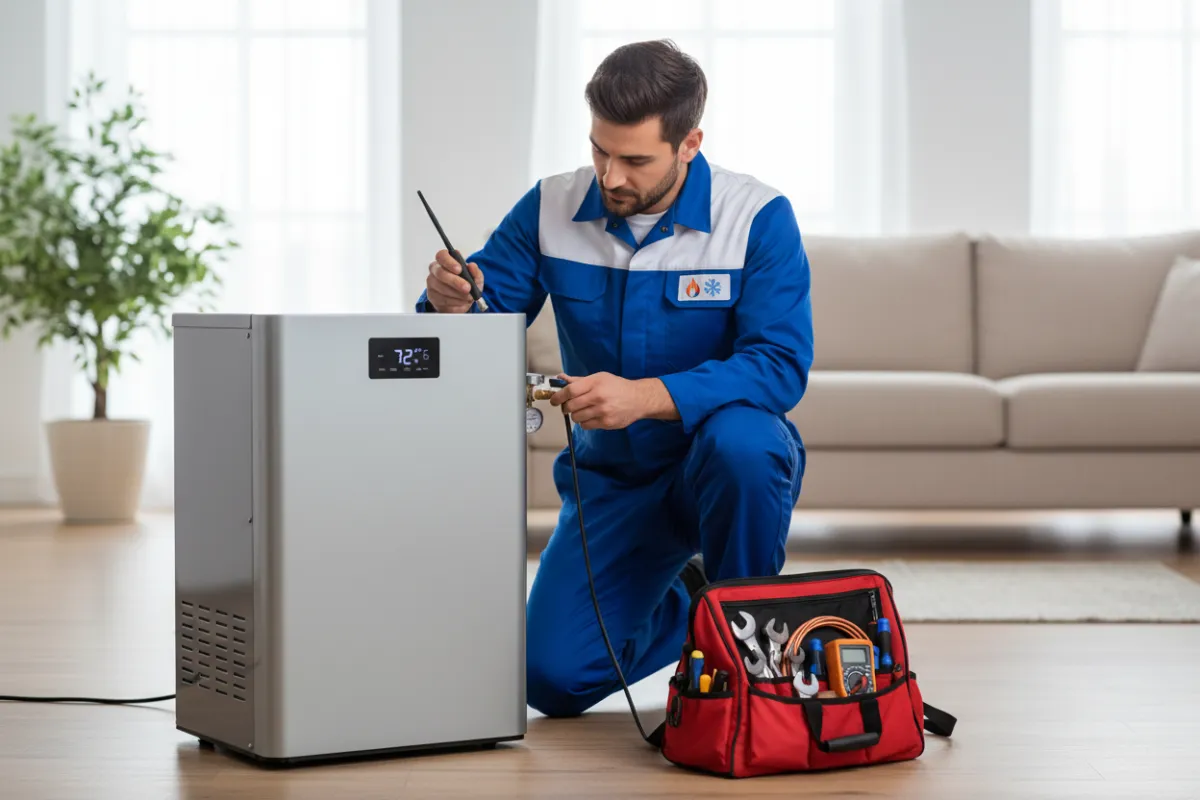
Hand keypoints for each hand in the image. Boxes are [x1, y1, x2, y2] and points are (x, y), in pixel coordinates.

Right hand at [425, 249, 483, 312]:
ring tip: (468, 297)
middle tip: (467, 288)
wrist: (462, 300)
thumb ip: (476, 272)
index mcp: (444, 260)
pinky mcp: (432, 297)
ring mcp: (432, 284)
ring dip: (457, 294)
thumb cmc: (466, 284)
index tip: (459, 269)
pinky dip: (455, 302)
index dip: (449, 262)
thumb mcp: (475, 278)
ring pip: (441, 288)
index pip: (442, 256)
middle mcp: (435, 270)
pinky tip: (462, 302)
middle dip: (455, 281)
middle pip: (440, 273)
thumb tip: (472, 266)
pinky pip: (443, 300)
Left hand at [549, 372, 678, 428]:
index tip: (553, 400)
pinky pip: (585, 425)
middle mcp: (599, 396)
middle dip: (566, 407)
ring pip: (576, 417)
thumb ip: (579, 380)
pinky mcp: (606, 423)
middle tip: (569, 406)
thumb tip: (560, 378)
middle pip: (571, 405)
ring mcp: (603, 411)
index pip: (570, 390)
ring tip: (583, 410)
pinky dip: (584, 422)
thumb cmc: (617, 387)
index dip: (558, 396)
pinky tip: (591, 416)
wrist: (638, 399)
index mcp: (596, 383)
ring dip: (576, 415)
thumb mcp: (599, 378)